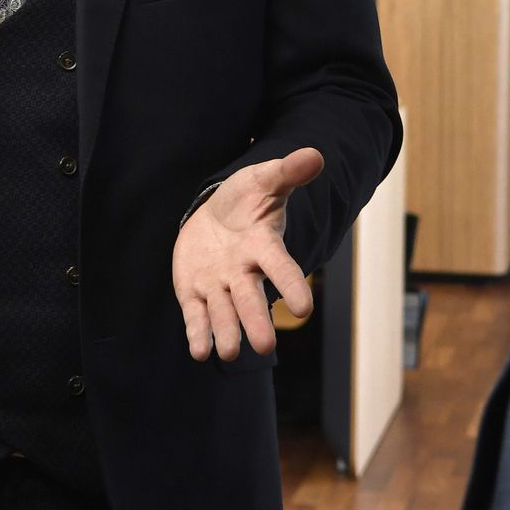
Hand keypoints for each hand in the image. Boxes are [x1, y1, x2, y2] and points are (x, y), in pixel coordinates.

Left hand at [171, 147, 322, 361]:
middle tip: (265, 347)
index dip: (292, 285)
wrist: (214, 214)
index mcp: (264, 247)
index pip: (282, 268)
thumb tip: (315, 155)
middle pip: (251, 300)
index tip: (304, 308)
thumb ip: (287, 172)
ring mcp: (219, 285)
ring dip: (226, 333)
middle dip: (256, 322)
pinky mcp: (194, 292)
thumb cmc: (245, 199)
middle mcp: (244, 272)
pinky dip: (198, 333)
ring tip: (227, 354)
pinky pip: (197, 315)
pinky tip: (198, 351)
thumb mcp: (263, 180)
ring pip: (224, 313)